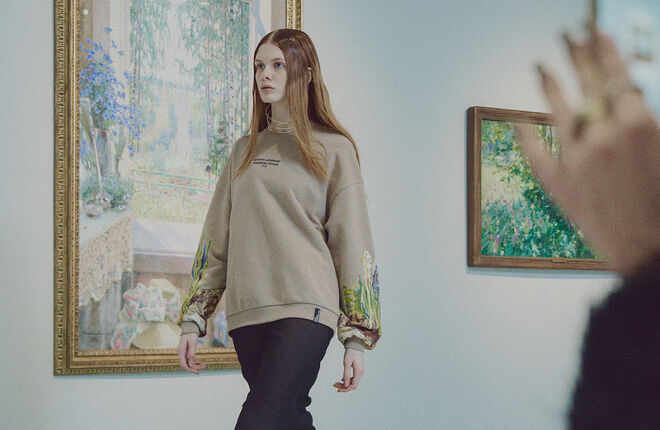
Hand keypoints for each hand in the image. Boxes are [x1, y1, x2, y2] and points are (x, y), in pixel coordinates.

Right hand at [177, 333, 206, 373]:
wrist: (190, 327)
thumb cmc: (191, 334)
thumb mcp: (192, 342)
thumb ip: (191, 352)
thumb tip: (191, 362)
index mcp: (181, 351)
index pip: (183, 364)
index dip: (190, 369)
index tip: (197, 372)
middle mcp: (181, 353)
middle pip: (187, 365)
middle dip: (195, 367)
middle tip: (204, 367)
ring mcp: (184, 353)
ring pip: (189, 363)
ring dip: (196, 365)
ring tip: (204, 366)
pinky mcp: (187, 352)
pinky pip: (190, 360)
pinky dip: (195, 362)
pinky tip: (201, 363)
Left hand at [334, 348, 363, 391]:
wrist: (356, 345)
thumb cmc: (351, 352)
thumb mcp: (346, 362)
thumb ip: (346, 374)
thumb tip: (345, 385)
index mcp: (359, 371)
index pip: (353, 385)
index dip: (345, 389)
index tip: (337, 389)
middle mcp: (361, 373)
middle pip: (353, 385)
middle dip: (344, 387)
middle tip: (335, 385)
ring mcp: (361, 372)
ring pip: (353, 382)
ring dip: (345, 384)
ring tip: (336, 383)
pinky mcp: (359, 370)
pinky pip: (354, 378)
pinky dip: (347, 380)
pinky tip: (341, 379)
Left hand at [515, 22, 659, 276]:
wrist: (653, 256)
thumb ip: (647, 124)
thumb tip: (632, 101)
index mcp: (639, 125)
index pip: (616, 75)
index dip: (603, 51)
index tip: (593, 33)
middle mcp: (603, 136)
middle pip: (587, 85)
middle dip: (577, 55)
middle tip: (567, 35)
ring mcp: (576, 160)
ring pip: (557, 112)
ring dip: (549, 85)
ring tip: (540, 65)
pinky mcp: (558, 185)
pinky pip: (534, 152)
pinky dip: (524, 134)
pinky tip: (515, 118)